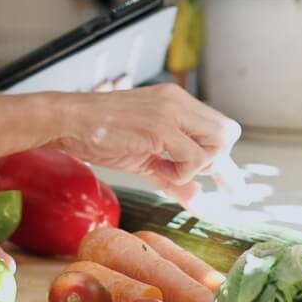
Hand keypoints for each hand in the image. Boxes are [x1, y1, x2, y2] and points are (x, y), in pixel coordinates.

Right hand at [47, 83, 241, 201]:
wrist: (68, 121)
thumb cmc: (99, 135)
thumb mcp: (143, 157)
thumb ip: (172, 177)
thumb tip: (196, 200)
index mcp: (174, 102)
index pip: (217, 128)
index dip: (224, 161)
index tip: (232, 187)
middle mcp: (178, 101)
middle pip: (227, 133)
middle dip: (215, 162)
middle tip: (187, 175)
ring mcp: (170, 111)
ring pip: (217, 144)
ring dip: (196, 167)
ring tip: (165, 170)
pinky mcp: (160, 126)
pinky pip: (193, 158)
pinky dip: (180, 173)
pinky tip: (158, 170)